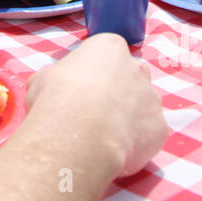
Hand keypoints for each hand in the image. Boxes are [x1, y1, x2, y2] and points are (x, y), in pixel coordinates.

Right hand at [26, 33, 168, 178]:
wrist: (80, 135)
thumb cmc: (56, 98)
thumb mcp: (41, 80)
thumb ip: (56, 80)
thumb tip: (55, 91)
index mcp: (109, 48)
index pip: (105, 54)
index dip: (90, 74)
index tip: (77, 90)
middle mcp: (138, 68)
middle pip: (128, 79)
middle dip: (115, 94)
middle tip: (92, 115)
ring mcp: (153, 99)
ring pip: (141, 108)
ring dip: (126, 119)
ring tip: (102, 138)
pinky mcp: (160, 129)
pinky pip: (146, 135)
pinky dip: (133, 143)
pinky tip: (114, 152)